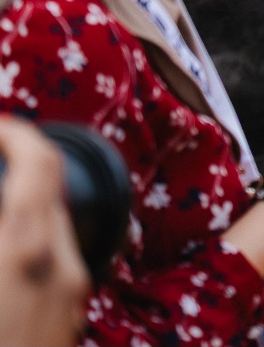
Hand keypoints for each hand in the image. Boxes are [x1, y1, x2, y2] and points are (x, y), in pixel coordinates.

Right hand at [0, 118, 89, 346]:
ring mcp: (69, 295)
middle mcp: (58, 268)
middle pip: (48, 190)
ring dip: (22, 209)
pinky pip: (55, 264)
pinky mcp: (69, 317)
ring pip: (53, 228)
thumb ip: (0, 231)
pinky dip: (28, 246)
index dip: (14, 134)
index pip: (38, 165)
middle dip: (17, 166)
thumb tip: (7, 220)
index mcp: (22, 251)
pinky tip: (2, 257)